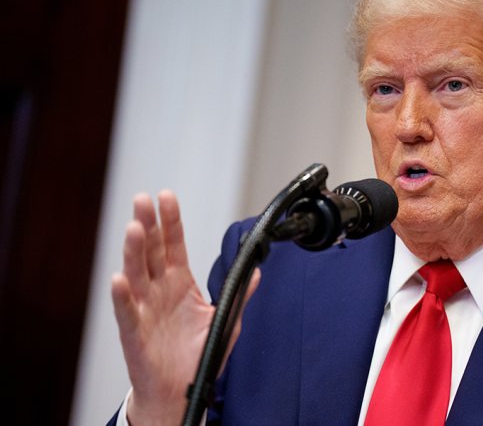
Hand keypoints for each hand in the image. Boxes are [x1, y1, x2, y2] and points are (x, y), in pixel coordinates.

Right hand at [111, 190, 259, 424]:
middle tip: (143, 200)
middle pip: (152, 252)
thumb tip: (256, 271)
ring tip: (134, 228)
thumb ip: (239, 294)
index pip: (174, 245)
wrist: (180, 391)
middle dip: (148, 225)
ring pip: (136, 274)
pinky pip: (127, 311)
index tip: (167, 197)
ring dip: (134, 251)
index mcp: (180, 283)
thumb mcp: (225, 319)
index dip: (171, 222)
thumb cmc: (197, 355)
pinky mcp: (134, 332)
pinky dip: (123, 296)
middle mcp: (159, 291)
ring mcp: (145, 309)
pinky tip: (119, 278)